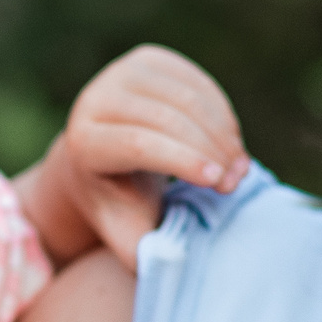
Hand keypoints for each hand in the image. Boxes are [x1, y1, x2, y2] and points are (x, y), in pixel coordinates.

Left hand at [17, 45, 245, 268]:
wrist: (101, 165)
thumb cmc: (120, 208)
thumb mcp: (128, 236)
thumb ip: (149, 252)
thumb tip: (173, 261)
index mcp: (83, 142)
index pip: (138, 143)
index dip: (183, 160)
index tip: (219, 183)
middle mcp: (94, 100)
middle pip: (167, 118)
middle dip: (211, 151)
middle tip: (236, 183)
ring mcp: (120, 73)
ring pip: (187, 97)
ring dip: (223, 134)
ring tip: (238, 169)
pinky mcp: (147, 60)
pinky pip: (198, 83)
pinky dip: (222, 115)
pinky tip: (229, 145)